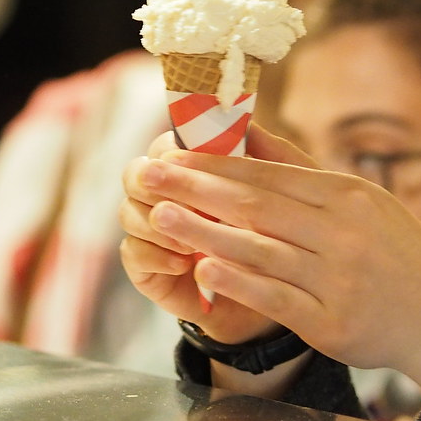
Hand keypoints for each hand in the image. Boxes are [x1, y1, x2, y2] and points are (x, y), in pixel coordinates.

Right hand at [119, 128, 285, 343]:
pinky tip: (182, 262)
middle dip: (154, 182)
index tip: (194, 159)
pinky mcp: (149, 269)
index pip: (168, 146)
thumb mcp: (290, 198)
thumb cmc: (283, 239)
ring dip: (158, 221)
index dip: (175, 150)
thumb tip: (248, 122)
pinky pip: (132, 253)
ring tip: (191, 238)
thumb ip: (270, 160)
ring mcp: (155, 234)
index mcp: (197, 173)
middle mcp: (169, 198)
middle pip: (137, 174)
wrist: (280, 298)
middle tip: (182, 198)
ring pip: (129, 212)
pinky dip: (154, 253)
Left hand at [122, 125, 420, 394]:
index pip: (270, 175)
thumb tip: (246, 130)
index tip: (172, 153)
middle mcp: (344, 233)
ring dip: (205, 232)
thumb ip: (300, 169)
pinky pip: (276, 297)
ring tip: (161, 216)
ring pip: (260, 250)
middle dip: (197, 188)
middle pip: (258, 206)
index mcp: (349, 197)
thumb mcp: (362, 200)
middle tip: (148, 175)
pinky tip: (203, 269)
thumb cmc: (397, 252)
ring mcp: (338, 279)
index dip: (216, 164)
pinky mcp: (331, 322)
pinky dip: (238, 281)